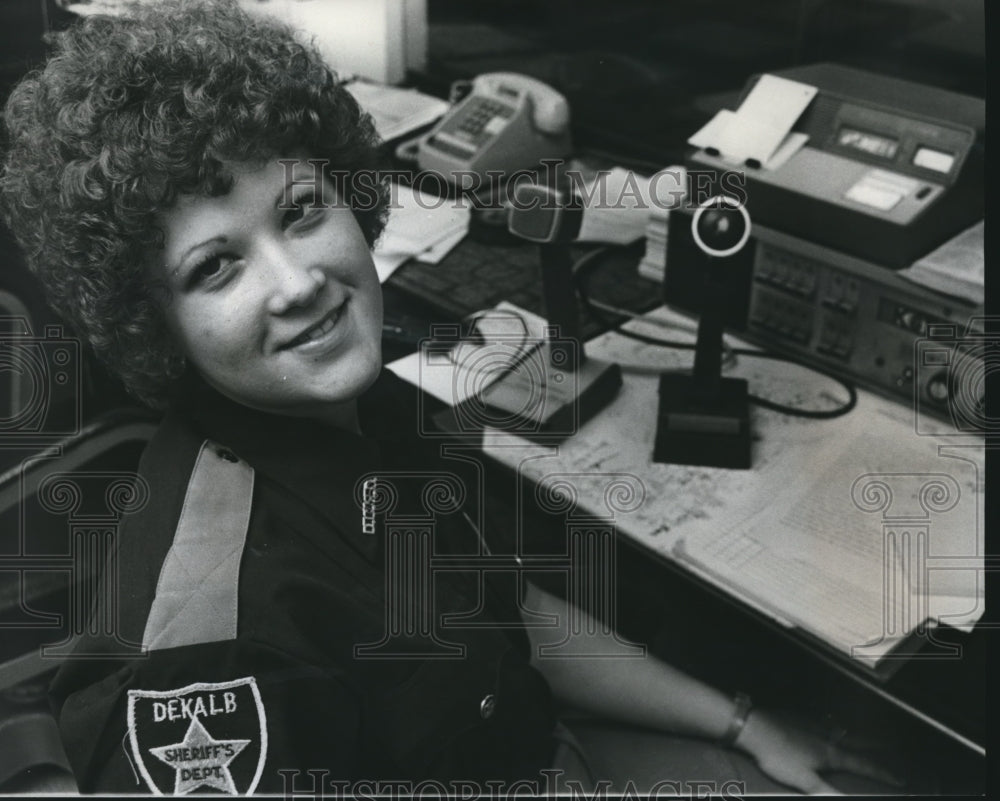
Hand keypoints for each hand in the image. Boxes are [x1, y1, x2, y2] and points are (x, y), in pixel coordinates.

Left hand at [733, 708, 901, 794]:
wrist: (754, 727)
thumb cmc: (778, 755)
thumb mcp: (803, 780)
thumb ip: (826, 792)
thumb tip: (847, 800)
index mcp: (831, 753)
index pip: (863, 765)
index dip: (882, 773)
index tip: (899, 778)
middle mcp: (827, 735)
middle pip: (857, 741)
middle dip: (874, 745)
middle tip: (888, 747)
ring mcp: (813, 723)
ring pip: (840, 728)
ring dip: (854, 733)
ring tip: (860, 737)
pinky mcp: (799, 716)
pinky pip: (823, 720)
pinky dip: (832, 724)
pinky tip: (826, 724)